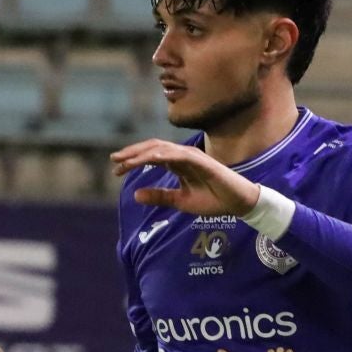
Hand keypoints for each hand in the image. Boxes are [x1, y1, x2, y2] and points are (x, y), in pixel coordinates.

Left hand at [109, 139, 260, 216]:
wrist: (238, 203)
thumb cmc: (213, 200)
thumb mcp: (180, 201)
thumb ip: (160, 196)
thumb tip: (135, 194)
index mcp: (178, 164)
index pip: (151, 157)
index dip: (133, 160)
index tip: (116, 169)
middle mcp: (183, 156)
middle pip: (153, 148)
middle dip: (132, 153)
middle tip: (114, 161)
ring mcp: (192, 156)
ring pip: (162, 149)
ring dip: (143, 154)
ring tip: (127, 161)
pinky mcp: (202, 161)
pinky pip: (179, 155)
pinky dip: (163, 156)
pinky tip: (149, 160)